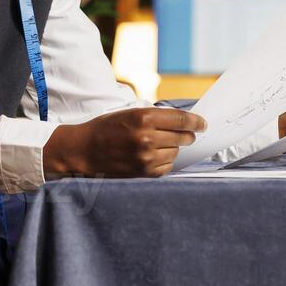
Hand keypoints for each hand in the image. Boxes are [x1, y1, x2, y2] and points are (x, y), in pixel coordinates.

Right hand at [43, 106, 206, 178]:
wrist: (83, 150)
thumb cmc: (106, 129)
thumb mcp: (130, 113)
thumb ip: (157, 117)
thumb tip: (184, 121)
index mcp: (143, 117)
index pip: (182, 119)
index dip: (196, 121)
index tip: (203, 124)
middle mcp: (146, 137)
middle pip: (183, 136)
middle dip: (187, 135)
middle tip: (185, 134)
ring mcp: (145, 157)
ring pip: (176, 152)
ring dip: (173, 148)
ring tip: (158, 145)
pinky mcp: (143, 172)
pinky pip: (167, 166)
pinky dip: (165, 161)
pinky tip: (154, 156)